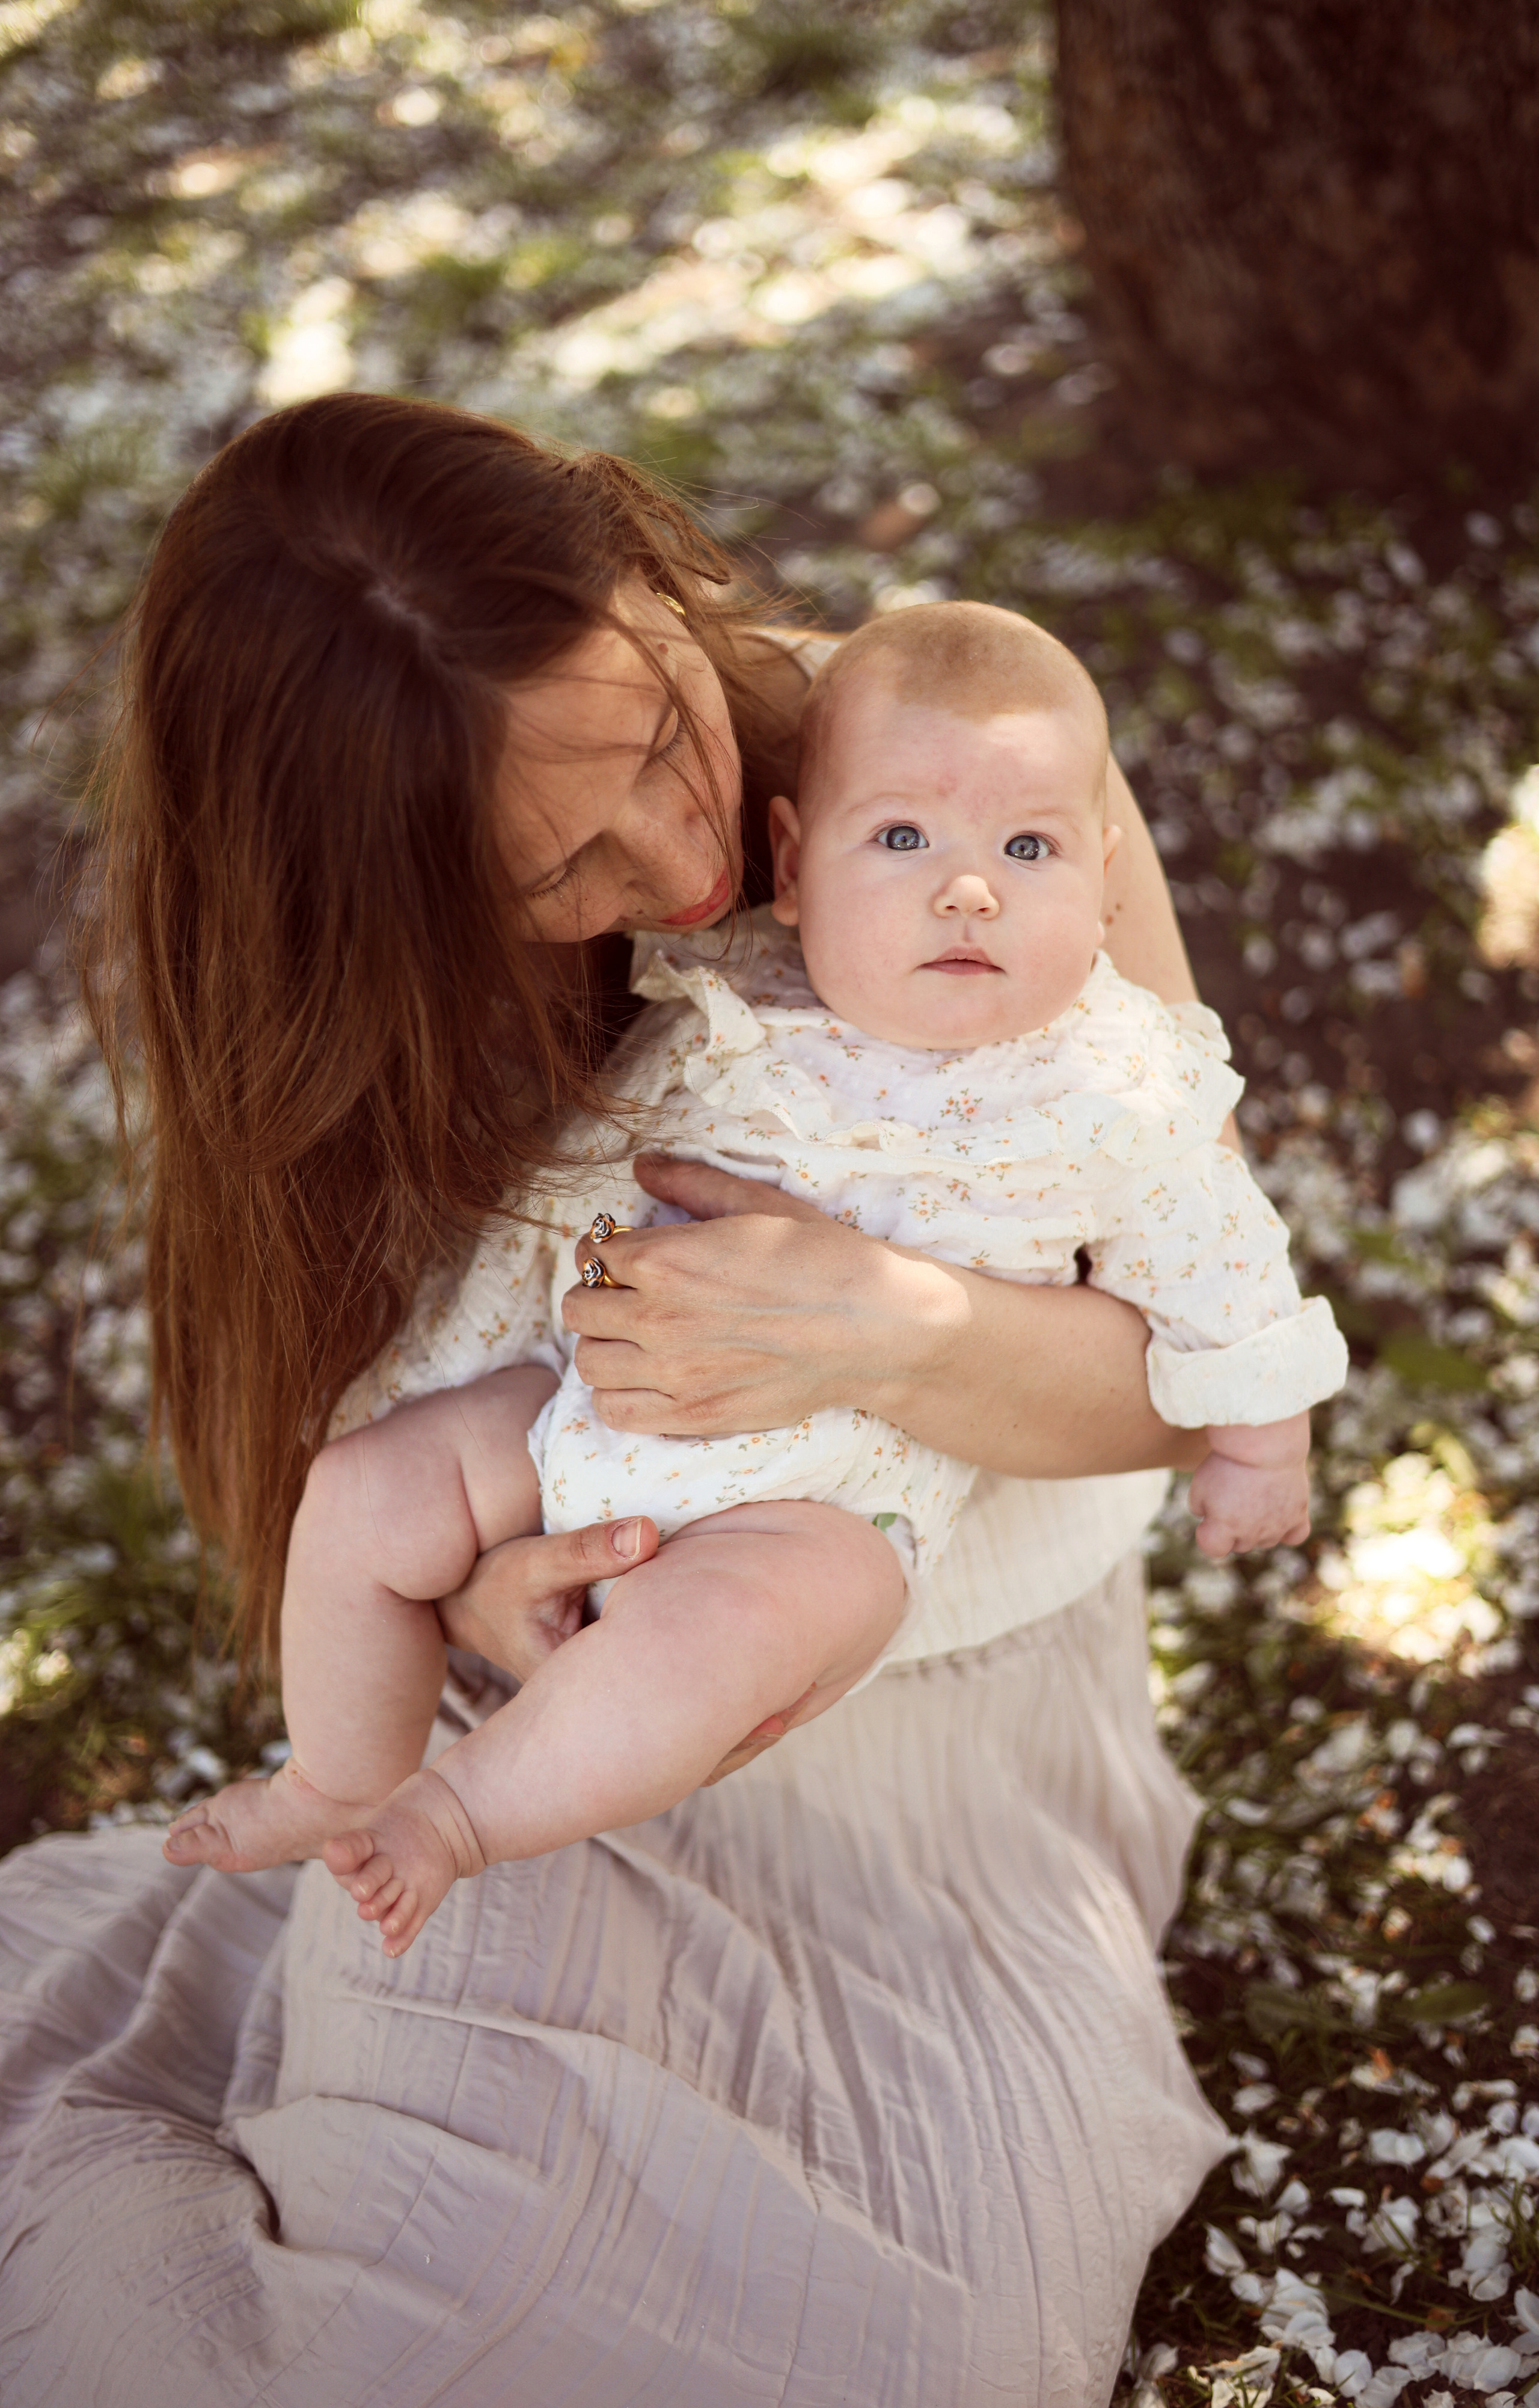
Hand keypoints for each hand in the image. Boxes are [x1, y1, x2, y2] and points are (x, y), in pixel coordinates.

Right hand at [438, 1509, 806, 1786]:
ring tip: (789, 1696)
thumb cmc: (499, 1582)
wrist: (472, 1599)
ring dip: (724, 1716)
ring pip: (678, 1729)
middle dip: (733, 1730)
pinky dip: (707, 1700)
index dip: (721, 1729)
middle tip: (794, 1705)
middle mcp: (593, 1715)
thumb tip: (648, 1532)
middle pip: (677, 1741)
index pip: (662, 1731)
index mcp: (575, 1695)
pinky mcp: (610, 1692)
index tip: (777, 1708)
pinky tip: (751, 1679)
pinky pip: (669, 1708)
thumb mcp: (536, 1564)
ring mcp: (603, 1711)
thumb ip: (592, 1548)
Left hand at [561, 1153, 947, 1437]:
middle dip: (594, 1295)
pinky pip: (616, 1412)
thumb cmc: (821, 1257)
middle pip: (579, 1310)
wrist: (872, 1327)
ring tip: (630, 1337)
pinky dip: (616, 1395)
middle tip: (622, 1294)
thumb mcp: (756, 1204)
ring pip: (590, 1363)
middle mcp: (658, 1318)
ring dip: (601, 1345)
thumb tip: (642, 1166)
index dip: (601, 1250)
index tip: (619, 1254)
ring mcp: (674, 1374)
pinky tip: (642, 1378)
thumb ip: (690, 1184)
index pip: (591, 1256)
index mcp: (666, 1261)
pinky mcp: (694, 1416)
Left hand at [1188, 1414, 1311, 1557]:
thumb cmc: (1228, 1462)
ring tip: (1256, 1496)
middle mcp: (1250, 1534)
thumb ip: (1200, 1507)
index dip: (1207, 1532)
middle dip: (1232, 1527)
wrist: (1265, 1443)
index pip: (1212, 1548)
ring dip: (1258, 1527)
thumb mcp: (1200, 1484)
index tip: (1208, 1515)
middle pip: (1239, 1545)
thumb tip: (1208, 1517)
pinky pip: (1295, 1535)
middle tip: (1234, 1496)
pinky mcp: (1298, 1515)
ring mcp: (1276, 1527)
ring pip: (1265, 1541)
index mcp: (1223, 1528)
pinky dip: (1287, 1529)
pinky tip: (1280, 1514)